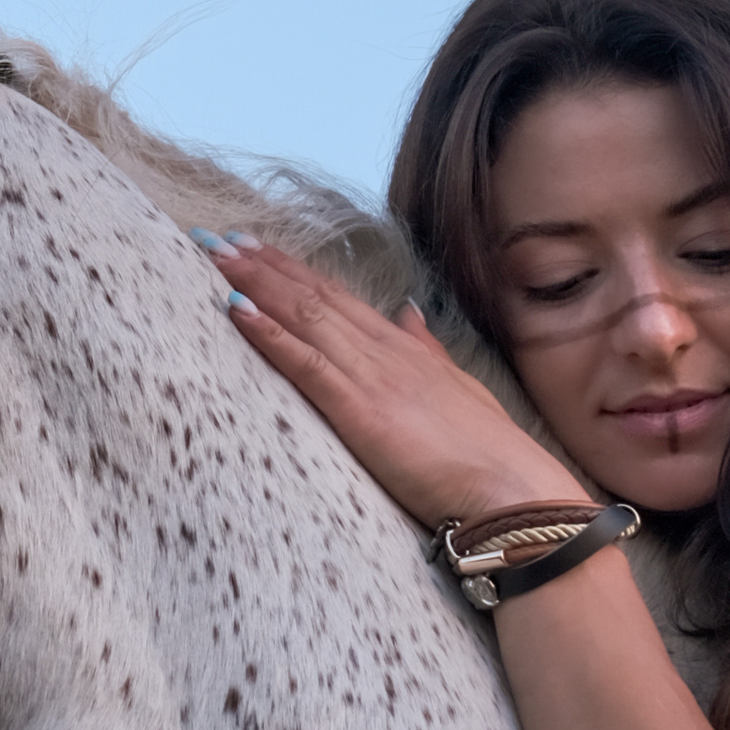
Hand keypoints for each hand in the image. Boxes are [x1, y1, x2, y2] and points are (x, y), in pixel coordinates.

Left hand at [203, 233, 584, 524]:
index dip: (297, 272)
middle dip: (265, 266)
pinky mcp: (361, 408)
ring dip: (256, 284)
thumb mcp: (457, 389)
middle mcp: (384, 352)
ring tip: (216, 256)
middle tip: (220, 237)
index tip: (259, 247)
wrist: (513, 492)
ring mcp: (372, 377)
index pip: (340, 300)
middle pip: (315, 298)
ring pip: (304, 317)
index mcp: (404, 350)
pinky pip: (306, 362)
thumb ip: (427, 349)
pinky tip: (235, 309)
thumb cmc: (489, 456)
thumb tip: (408, 312)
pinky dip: (269, 333)